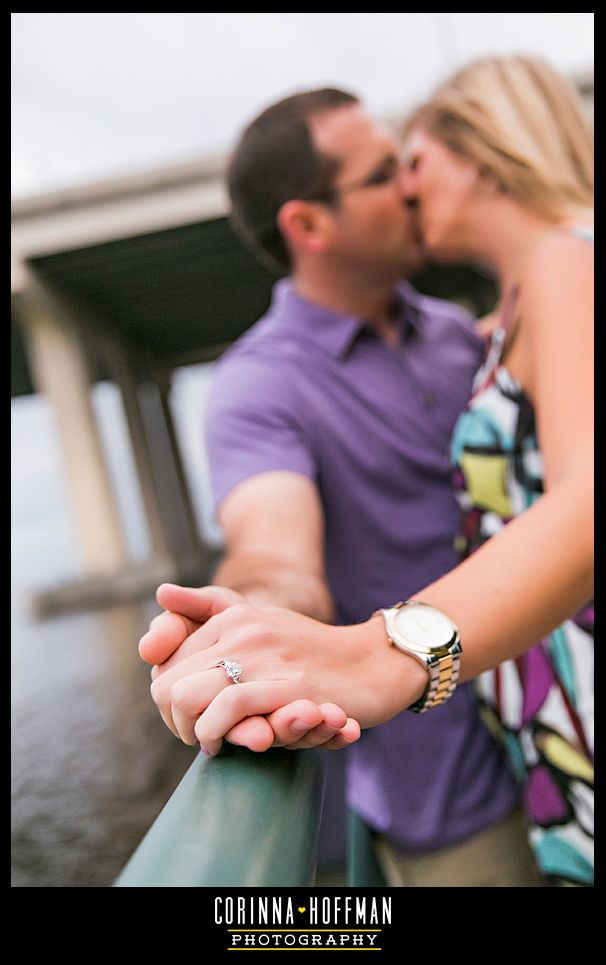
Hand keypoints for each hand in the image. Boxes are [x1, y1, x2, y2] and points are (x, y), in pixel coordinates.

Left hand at [139, 584, 358, 751]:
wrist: (372, 663)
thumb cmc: (310, 652)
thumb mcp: (259, 625)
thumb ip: (207, 611)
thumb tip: (160, 592)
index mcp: (231, 616)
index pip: (166, 661)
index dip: (168, 699)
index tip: (189, 717)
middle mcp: (242, 631)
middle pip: (167, 683)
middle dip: (173, 720)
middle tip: (196, 735)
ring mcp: (265, 658)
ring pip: (187, 697)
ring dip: (190, 732)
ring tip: (209, 741)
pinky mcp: (288, 687)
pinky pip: (227, 708)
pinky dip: (215, 733)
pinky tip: (225, 742)